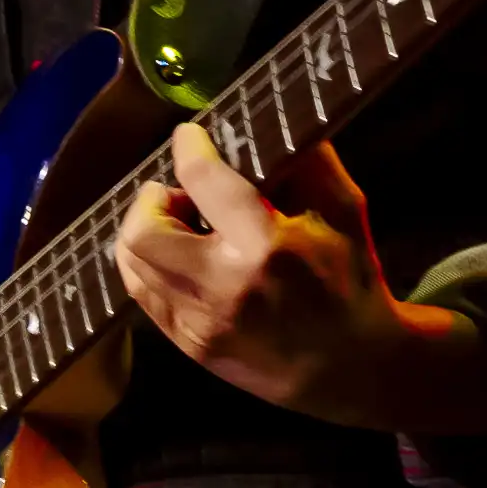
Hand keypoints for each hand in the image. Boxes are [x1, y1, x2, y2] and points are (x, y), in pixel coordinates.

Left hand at [115, 125, 433, 425]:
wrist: (353, 369)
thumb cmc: (351, 283)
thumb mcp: (344, 212)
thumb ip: (310, 162)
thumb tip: (271, 118)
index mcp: (266, 246)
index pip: (203, 181)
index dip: (188, 148)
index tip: (189, 135)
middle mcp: (224, 285)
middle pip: (144, 230)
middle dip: (151, 200)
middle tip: (177, 194)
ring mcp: (202, 323)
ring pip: (133, 265)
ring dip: (144, 232)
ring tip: (175, 225)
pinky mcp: (192, 347)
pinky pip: (144, 297)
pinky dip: (150, 266)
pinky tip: (178, 258)